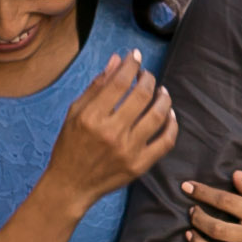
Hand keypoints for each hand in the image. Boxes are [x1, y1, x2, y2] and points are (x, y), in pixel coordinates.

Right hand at [44, 52, 175, 214]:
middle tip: (146, 75)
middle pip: (141, 95)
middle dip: (147, 78)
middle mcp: (111, 133)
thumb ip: (97, 86)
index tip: (135, 56)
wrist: (71, 185)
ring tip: (161, 91)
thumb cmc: (70, 146)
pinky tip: (169, 115)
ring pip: (158, 115)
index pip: (119, 82)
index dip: (131, 65)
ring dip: (164, 98)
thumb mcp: (75, 113)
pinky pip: (166, 141)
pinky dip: (172, 125)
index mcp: (92, 118)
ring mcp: (128, 150)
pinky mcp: (140, 165)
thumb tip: (117, 60)